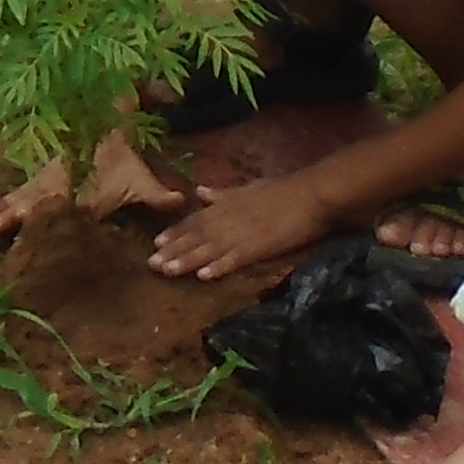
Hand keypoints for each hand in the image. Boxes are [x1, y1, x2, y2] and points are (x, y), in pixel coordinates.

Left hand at [147, 168, 344, 283]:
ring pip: (209, 248)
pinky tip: (204, 276)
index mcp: (228, 204)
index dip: (176, 231)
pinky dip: (220, 266)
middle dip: (173, 249)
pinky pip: (235, 258)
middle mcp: (229, 218)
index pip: (197, 220)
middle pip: (197, 236)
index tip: (156, 241)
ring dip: (187, 260)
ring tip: (167, 271)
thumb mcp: (249, 187)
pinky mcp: (259, 246)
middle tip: (151, 263)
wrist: (312, 194)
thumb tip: (200, 191)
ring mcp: (243, 233)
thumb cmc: (284, 190)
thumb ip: (223, 193)